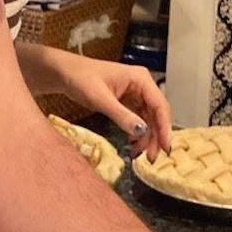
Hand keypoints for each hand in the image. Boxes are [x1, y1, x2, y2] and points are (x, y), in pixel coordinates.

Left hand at [46, 50, 171, 159]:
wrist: (66, 74)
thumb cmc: (81, 78)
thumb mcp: (101, 99)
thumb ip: (122, 115)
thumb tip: (142, 131)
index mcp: (141, 79)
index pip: (160, 105)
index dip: (164, 127)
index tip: (165, 147)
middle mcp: (142, 85)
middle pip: (157, 114)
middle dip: (156, 136)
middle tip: (151, 157)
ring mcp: (135, 94)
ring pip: (149, 119)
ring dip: (147, 137)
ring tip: (141, 155)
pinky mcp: (128, 102)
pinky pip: (138, 119)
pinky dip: (137, 133)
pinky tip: (133, 145)